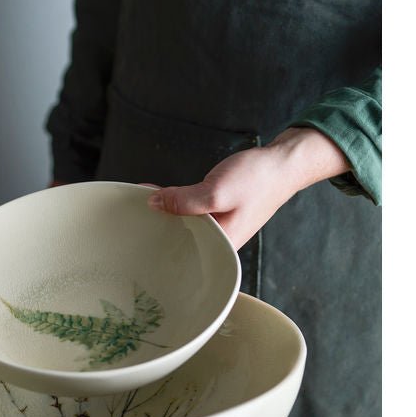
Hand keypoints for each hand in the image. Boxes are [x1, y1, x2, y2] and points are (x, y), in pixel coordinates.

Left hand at [147, 127, 350, 248]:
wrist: (283, 163)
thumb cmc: (258, 180)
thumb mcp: (216, 190)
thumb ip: (184, 200)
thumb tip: (154, 203)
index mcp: (222, 244)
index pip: (183, 253)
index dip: (158, 245)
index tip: (136, 236)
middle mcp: (221, 240)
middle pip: (182, 241)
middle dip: (159, 230)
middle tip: (132, 221)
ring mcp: (221, 226)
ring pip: (186, 225)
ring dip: (166, 215)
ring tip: (141, 207)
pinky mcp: (220, 212)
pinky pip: (192, 212)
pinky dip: (178, 204)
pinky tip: (162, 196)